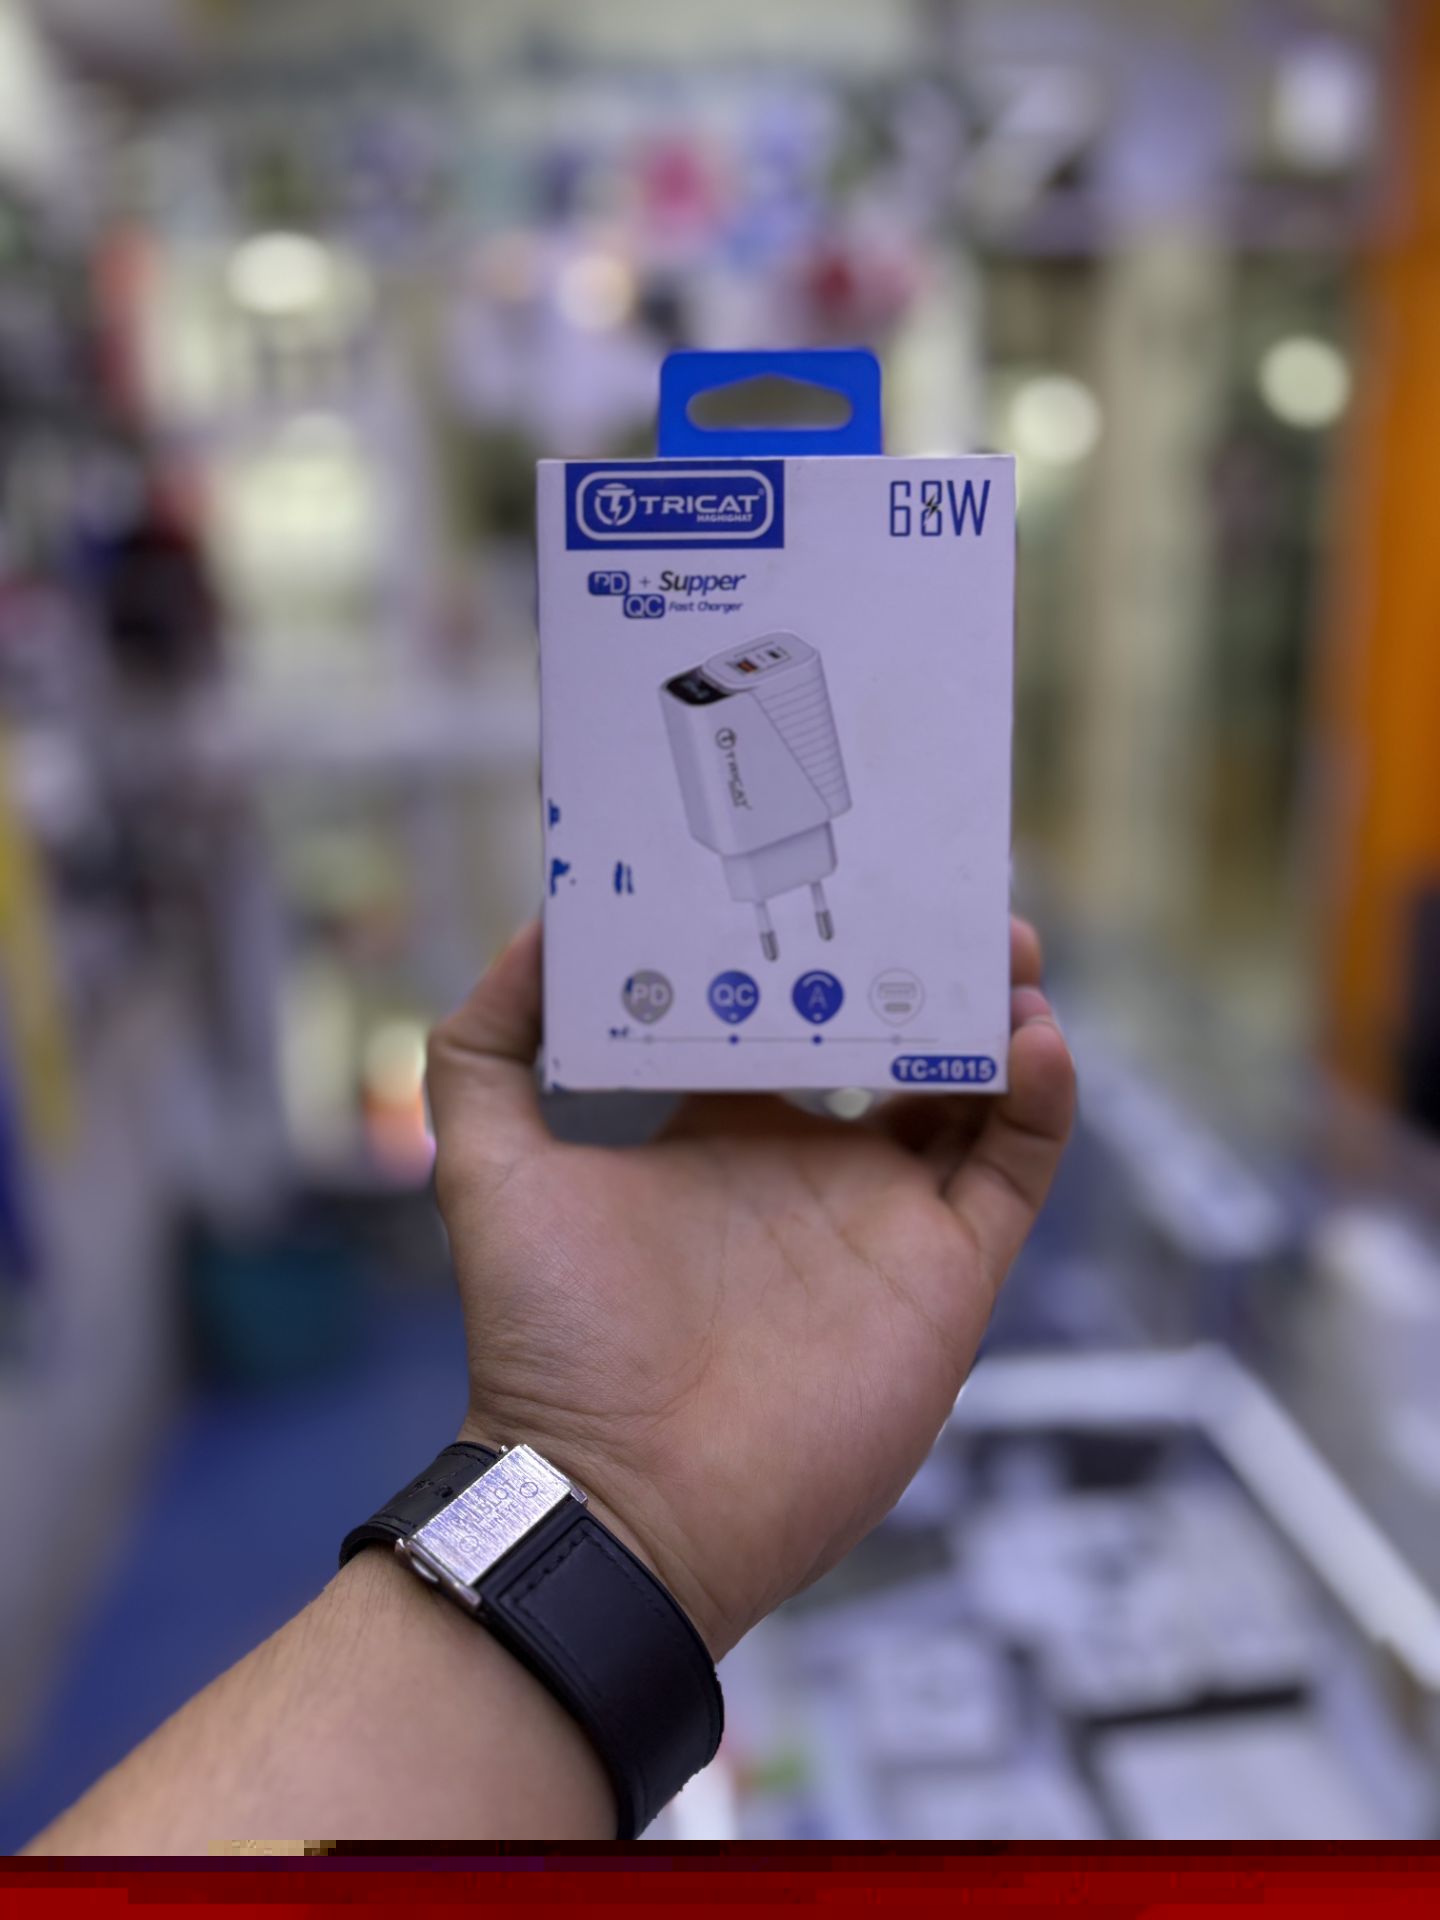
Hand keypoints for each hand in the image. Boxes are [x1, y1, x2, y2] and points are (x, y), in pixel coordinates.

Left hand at [426, 919, 1073, 1658]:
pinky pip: (1016, 1168)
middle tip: (952, 893)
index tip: (838, 873)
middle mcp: (815, 1163)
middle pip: (899, 1036)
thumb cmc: (549, 1339)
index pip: (793, 1013)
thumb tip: (540, 929)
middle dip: (931, 962)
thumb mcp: (490, 1169)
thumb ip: (489, 1048)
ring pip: (974, 1088)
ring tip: (1007, 949)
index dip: (822, 946)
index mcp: (727, 1129)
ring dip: (1000, 1010)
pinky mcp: (947, 1274)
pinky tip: (1031, 1037)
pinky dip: (1042, 1098)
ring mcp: (887, 1218)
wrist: (625, 1498)